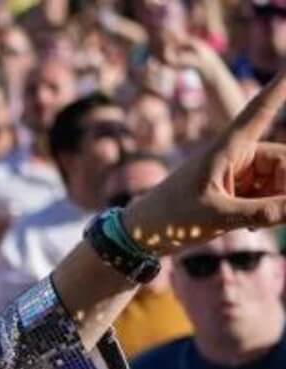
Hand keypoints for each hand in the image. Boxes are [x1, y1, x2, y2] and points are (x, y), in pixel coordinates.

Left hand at [125, 72, 285, 252]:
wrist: (144, 234)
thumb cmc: (171, 218)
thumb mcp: (216, 216)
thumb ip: (261, 213)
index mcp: (227, 148)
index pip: (260, 110)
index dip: (279, 87)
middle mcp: (238, 155)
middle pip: (285, 164)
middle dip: (285, 190)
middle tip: (272, 216)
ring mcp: (239, 173)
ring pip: (280, 183)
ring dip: (276, 204)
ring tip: (251, 225)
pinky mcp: (238, 191)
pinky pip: (269, 197)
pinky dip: (268, 211)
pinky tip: (251, 226)